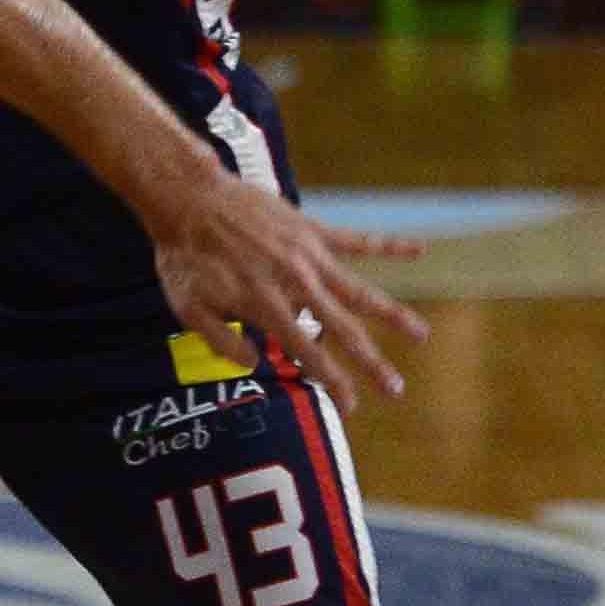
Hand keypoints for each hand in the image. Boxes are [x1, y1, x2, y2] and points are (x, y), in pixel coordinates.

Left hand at [148, 182, 429, 406]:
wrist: (189, 198)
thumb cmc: (183, 256)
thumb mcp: (187, 307)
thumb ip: (221, 340)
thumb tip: (253, 363)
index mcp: (267, 307)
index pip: (308, 355)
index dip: (332, 382)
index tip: (351, 407)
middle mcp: (296, 284)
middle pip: (344, 330)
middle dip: (372, 364)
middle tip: (397, 390)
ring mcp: (309, 256)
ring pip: (360, 290)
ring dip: (393, 315)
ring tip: (421, 334)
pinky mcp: (312, 229)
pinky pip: (358, 239)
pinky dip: (390, 245)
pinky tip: (420, 249)